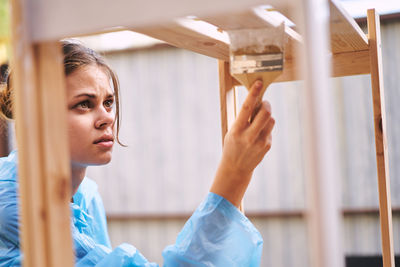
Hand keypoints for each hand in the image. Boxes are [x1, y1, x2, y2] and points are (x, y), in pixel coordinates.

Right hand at [210, 80, 274, 206]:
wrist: (236, 167)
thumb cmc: (233, 145)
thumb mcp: (232, 131)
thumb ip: (243, 119)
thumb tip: (257, 102)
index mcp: (236, 130)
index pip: (246, 108)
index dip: (253, 94)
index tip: (259, 83)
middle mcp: (249, 136)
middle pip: (265, 113)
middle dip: (266, 104)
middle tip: (264, 103)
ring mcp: (260, 142)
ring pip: (271, 120)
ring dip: (267, 116)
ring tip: (258, 121)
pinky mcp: (267, 145)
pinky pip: (270, 129)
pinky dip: (266, 128)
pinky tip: (258, 135)